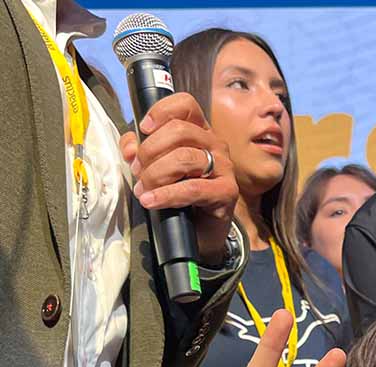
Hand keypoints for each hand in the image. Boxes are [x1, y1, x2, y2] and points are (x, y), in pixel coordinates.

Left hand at [120, 92, 238, 264]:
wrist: (200, 231)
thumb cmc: (180, 195)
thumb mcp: (156, 167)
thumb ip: (140, 151)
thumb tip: (130, 147)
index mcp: (199, 132)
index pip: (185, 105)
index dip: (161, 111)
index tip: (144, 128)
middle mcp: (214, 145)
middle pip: (180, 130)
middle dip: (150, 151)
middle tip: (137, 170)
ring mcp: (224, 167)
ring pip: (184, 158)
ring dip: (155, 174)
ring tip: (143, 189)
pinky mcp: (226, 191)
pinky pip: (193, 188)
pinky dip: (167, 194)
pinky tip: (152, 200)